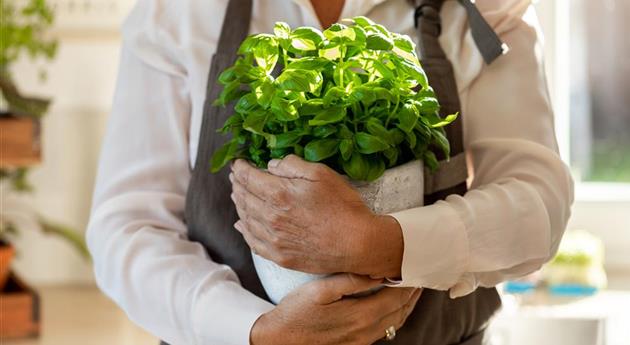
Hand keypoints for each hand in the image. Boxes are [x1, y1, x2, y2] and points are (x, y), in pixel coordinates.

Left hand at [230, 155, 403, 277]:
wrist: (358, 244)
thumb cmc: (343, 206)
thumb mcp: (321, 174)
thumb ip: (292, 165)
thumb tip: (271, 165)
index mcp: (278, 194)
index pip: (248, 178)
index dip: (240, 168)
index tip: (237, 163)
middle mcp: (270, 217)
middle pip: (244, 198)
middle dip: (237, 185)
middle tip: (235, 178)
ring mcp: (273, 239)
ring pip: (246, 219)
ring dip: (239, 205)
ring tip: (237, 196)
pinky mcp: (280, 256)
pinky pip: (253, 242)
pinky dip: (244, 231)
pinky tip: (241, 224)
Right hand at [250, 274, 421, 344]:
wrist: (279, 340)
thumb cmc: (296, 311)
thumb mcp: (320, 289)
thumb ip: (350, 280)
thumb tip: (376, 271)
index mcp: (360, 315)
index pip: (397, 296)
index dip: (410, 282)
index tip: (416, 267)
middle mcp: (365, 332)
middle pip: (400, 312)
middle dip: (412, 294)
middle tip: (420, 277)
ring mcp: (361, 342)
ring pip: (394, 324)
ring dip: (405, 307)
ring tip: (410, 291)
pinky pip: (382, 332)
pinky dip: (393, 318)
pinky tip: (389, 309)